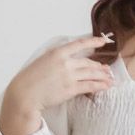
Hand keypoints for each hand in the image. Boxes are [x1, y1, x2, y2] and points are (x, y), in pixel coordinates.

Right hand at [1, 33, 115, 121]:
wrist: (25, 94)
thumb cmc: (31, 79)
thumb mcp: (43, 61)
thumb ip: (57, 58)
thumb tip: (69, 60)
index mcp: (57, 52)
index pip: (80, 44)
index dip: (94, 41)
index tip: (103, 41)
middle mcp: (65, 62)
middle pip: (88, 63)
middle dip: (99, 67)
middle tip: (107, 70)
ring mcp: (68, 76)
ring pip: (92, 74)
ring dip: (103, 76)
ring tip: (110, 79)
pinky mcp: (70, 89)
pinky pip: (90, 86)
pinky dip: (100, 86)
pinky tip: (107, 86)